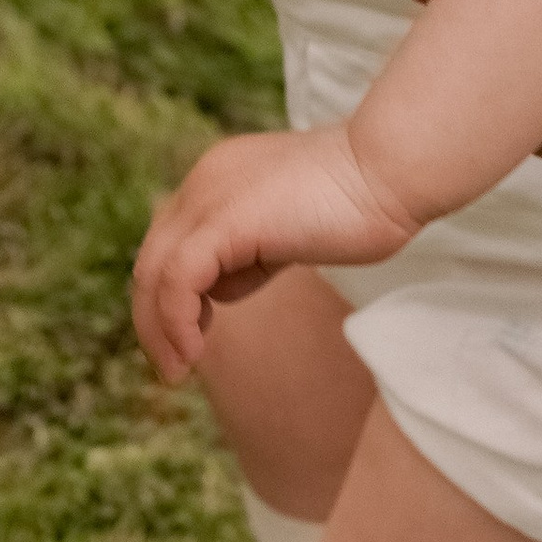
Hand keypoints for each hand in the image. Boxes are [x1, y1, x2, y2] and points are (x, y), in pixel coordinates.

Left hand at [132, 121, 419, 382]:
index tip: (190, 340)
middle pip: (151, 259)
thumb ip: (250, 253)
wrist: (390, 172)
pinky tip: (194, 350)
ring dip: (159, 330)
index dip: (170, 297)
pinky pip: (177, 279)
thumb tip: (221, 288)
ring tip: (178, 369)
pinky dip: (176, 321)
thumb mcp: (287, 232)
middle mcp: (203, 181)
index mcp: (217, 178)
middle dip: (154, 320)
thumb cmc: (359, 203)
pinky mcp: (224, 221)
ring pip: (154, 272)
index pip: (170, 244)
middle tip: (173, 368)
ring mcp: (209, 196)